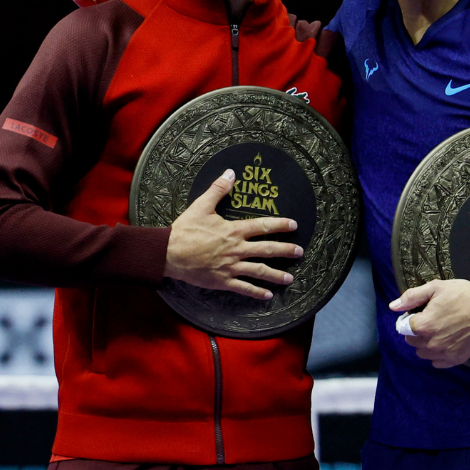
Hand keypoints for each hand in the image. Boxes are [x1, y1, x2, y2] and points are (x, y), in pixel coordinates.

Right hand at [165, 169, 302, 299]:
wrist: (169, 253)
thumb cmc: (185, 230)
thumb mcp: (201, 205)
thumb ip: (218, 189)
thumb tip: (231, 173)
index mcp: (233, 231)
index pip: (262, 226)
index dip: (280, 225)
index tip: (293, 225)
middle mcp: (236, 249)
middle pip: (267, 250)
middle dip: (285, 250)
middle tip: (300, 251)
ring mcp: (231, 267)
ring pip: (259, 271)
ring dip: (276, 275)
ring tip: (290, 278)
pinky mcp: (222, 281)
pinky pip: (243, 288)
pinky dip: (256, 293)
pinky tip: (267, 296)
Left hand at [389, 279, 469, 367]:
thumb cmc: (464, 295)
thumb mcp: (436, 288)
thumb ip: (411, 297)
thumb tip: (393, 306)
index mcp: (423, 325)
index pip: (403, 328)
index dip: (409, 319)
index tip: (420, 313)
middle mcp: (431, 343)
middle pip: (412, 341)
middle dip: (417, 331)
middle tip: (432, 319)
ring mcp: (444, 353)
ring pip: (423, 353)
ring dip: (426, 343)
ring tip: (440, 330)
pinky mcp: (456, 359)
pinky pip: (438, 363)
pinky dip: (438, 354)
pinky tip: (447, 341)